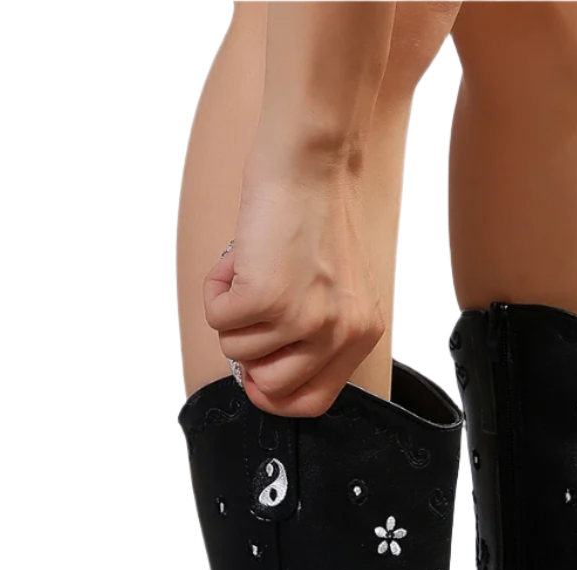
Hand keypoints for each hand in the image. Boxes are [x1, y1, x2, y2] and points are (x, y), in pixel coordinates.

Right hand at [204, 170, 384, 416]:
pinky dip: (216, 288)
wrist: (310, 161)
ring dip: (231, 313)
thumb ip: (316, 334)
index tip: (258, 374)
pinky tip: (238, 259)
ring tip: (251, 269)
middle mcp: (337, 333)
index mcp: (360, 334)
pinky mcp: (266, 298)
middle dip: (248, 354)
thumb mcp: (337, 288)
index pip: (314, 402)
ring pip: (237, 352)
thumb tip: (263, 376)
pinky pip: (217, 319)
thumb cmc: (317, 214)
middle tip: (249, 313)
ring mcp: (302, 318)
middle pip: (270, 388)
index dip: (276, 395)